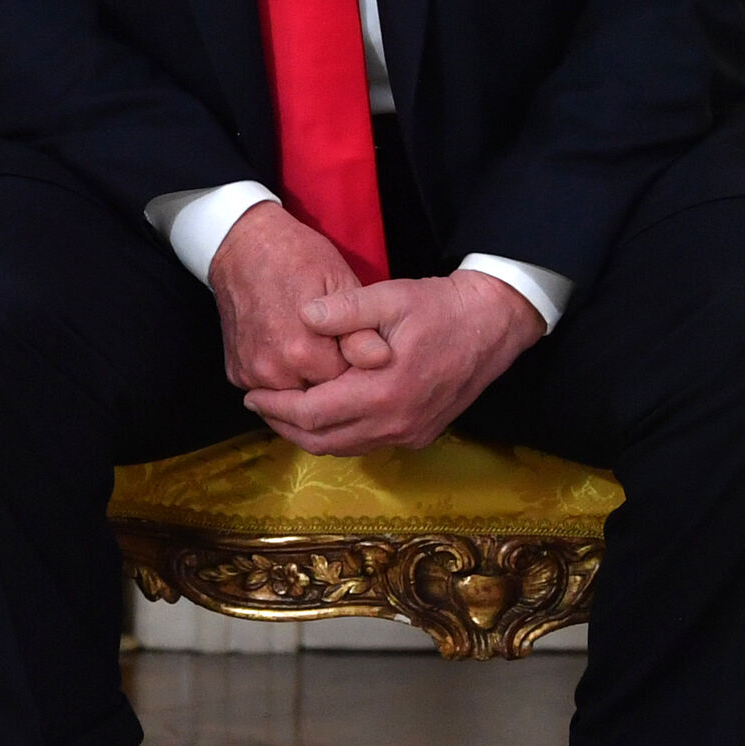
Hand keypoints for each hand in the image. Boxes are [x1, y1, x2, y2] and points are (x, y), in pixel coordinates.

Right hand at [207, 199, 382, 390]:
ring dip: (307, 380)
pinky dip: (282, 376)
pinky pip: (270, 390)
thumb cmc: (297, 259)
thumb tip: (382, 359)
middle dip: (332, 377)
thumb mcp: (341, 283)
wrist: (242, 246)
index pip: (349, 386)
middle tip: (332, 341)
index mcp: (304, 352)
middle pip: (321, 396)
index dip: (357, 367)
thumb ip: (362, 330)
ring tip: (308, 342)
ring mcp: (251, 374)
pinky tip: (285, 347)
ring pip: (295, 396)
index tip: (354, 344)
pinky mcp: (237, 373)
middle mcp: (274, 370)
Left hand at [241, 270, 543, 454]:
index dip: (277, 407)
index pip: (314, 414)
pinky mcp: (420, 434)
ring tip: (283, 410)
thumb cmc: (440, 307)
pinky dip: (338, 435)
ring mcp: (411, 433)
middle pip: (323, 441)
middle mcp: (397, 423)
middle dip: (285, 426)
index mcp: (384, 392)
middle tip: (258, 405)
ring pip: (345, 448)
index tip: (251, 394)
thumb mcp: (390, 297)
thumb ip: (344, 309)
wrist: (493, 325)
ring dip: (310, 434)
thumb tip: (302, 316)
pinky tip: (323, 413)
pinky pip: (367, 444)